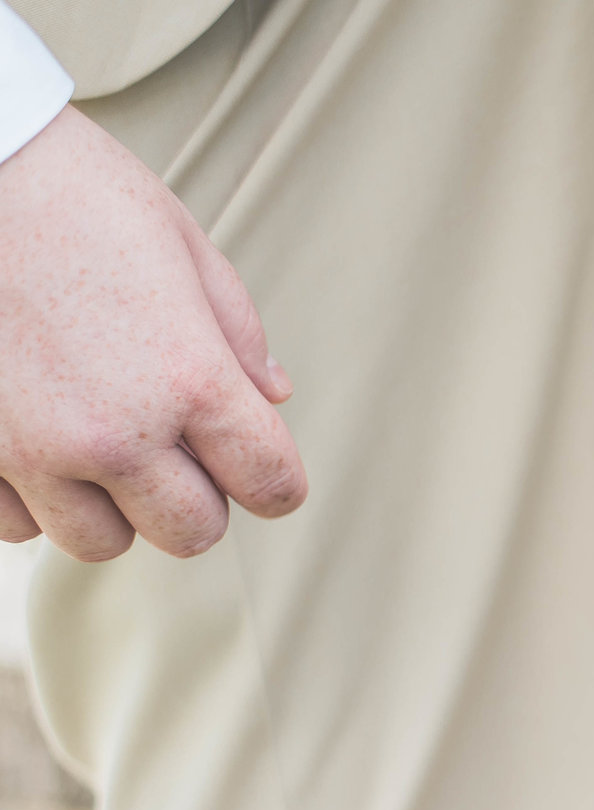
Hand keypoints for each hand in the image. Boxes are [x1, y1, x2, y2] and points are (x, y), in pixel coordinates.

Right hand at [0, 105, 304, 561]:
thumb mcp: (181, 244)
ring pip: (100, 542)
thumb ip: (237, 334)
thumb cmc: (67, 189)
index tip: (256, 462)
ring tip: (96, 440)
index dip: (273, 479)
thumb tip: (274, 397)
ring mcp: (30, 450)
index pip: (272, 486)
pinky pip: (18, 525)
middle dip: (195, 499)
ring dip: (111, 506)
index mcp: (189, 379)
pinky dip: (31, 497)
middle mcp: (114, 430)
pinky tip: (32, 438)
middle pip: (191, 533)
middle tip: (175, 449)